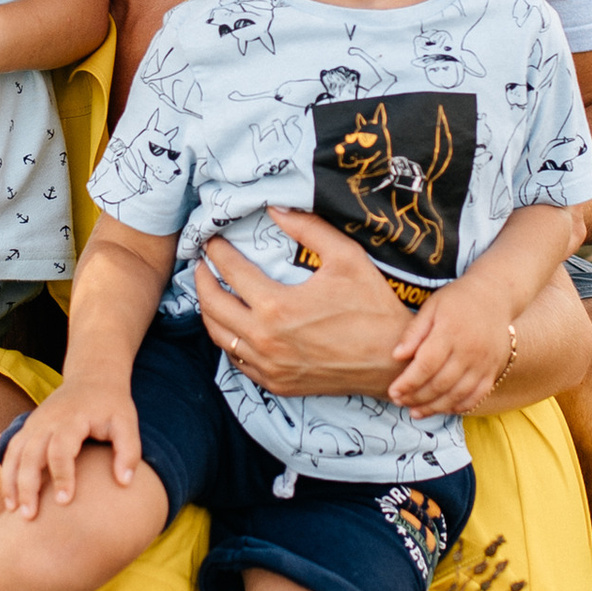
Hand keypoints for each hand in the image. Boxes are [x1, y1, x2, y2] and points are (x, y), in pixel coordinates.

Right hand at [3, 383, 141, 513]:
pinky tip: (11, 498)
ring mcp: (34, 423)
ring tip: (15, 511)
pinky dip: (7, 474)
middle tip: (30, 516)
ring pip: (14, 453)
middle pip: (30, 454)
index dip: (62, 476)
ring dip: (11, 482)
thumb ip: (129, 451)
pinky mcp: (28, 428)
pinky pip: (11, 451)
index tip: (64, 502)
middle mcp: (47, 420)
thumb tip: (124, 483)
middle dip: (27, 486)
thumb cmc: (112, 405)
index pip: (61, 449)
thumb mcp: (127, 423)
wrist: (93, 377)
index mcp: (72, 419)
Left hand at [194, 209, 407, 398]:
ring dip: (209, 311)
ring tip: (210, 291)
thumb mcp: (347, 258)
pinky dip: (228, 340)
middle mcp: (265, 340)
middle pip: (212, 306)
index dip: (216, 252)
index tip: (212, 240)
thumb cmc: (373, 309)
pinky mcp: (277, 383)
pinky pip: (238, 361)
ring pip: (219, 337)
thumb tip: (276, 208)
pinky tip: (233, 327)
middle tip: (200, 263)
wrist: (391, 364)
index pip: (230, 272)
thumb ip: (309, 229)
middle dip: (200, 280)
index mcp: (277, 307)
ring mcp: (269, 366)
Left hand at [388, 275, 517, 417]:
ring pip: (458, 394)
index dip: (408, 382)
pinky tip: (443, 409)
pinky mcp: (493, 370)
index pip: (427, 365)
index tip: (393, 391)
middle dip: (417, 397)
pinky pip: (477, 396)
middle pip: (441, 383)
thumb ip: (414, 332)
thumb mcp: (432, 307)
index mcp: (451, 332)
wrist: (494, 296)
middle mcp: (470, 350)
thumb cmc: (457, 300)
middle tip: (400, 401)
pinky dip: (460, 407)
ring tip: (415, 411)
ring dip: (435, 407)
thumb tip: (396, 356)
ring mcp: (484, 363)